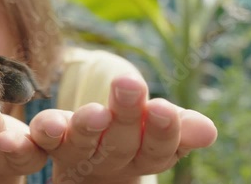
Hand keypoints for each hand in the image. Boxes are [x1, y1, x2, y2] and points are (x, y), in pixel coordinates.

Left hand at [28, 74, 217, 183]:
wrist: (92, 164)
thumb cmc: (133, 135)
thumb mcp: (159, 129)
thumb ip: (179, 127)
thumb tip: (207, 130)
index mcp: (143, 155)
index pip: (158, 148)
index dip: (161, 131)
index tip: (162, 108)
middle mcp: (111, 159)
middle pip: (120, 142)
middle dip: (125, 115)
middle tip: (128, 87)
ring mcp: (78, 153)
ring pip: (83, 143)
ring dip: (88, 127)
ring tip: (94, 112)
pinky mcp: (50, 143)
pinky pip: (43, 141)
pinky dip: (43, 134)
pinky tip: (44, 125)